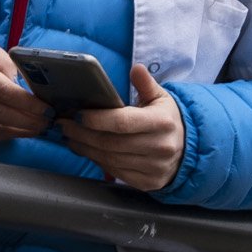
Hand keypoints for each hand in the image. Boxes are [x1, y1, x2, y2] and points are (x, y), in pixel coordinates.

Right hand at [0, 33, 50, 143]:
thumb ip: (4, 62)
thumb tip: (21, 87)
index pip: (2, 90)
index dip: (27, 103)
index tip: (46, 108)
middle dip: (28, 120)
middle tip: (47, 122)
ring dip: (19, 131)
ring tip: (37, 128)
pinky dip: (4, 134)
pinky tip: (18, 131)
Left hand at [64, 64, 185, 192]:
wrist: (187, 150)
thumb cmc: (166, 119)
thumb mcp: (160, 98)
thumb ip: (146, 83)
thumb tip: (136, 68)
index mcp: (161, 123)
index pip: (122, 122)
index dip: (96, 119)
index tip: (77, 114)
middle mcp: (160, 147)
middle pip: (111, 143)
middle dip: (82, 134)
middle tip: (64, 125)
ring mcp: (155, 168)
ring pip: (111, 160)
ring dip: (85, 149)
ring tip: (70, 138)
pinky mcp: (149, 183)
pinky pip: (117, 173)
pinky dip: (98, 162)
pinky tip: (87, 151)